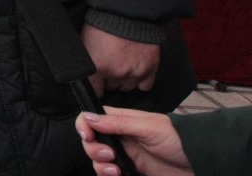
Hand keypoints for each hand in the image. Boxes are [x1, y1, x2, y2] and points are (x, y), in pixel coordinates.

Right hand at [76, 107, 191, 175]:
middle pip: (92, 141)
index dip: (85, 126)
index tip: (88, 136)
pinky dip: (109, 175)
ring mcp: (126, 154)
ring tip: (116, 170)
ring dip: (101, 166)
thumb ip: (119, 123)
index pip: (93, 118)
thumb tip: (89, 117)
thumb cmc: (178, 139)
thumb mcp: (149, 127)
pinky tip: (119, 175)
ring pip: (99, 159)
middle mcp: (121, 136)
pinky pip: (111, 173)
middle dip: (94, 150)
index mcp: (122, 120)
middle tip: (110, 156)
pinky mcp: (132, 170)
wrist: (201, 162)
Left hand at [82, 24, 160, 94]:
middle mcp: (118, 73)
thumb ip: (85, 64)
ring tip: (121, 64)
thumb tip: (83, 78)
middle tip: (108, 65)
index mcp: (98, 67)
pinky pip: (145, 86)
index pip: (94, 92)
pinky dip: (140, 80)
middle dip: (108, 79)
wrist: (127, 10)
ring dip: (123, 79)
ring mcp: (136, 71)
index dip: (94, 87)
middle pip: (111, 88)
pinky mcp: (151, 67)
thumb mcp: (85, 43)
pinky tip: (135, 70)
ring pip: (127, 87)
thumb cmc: (102, 24)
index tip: (95, 84)